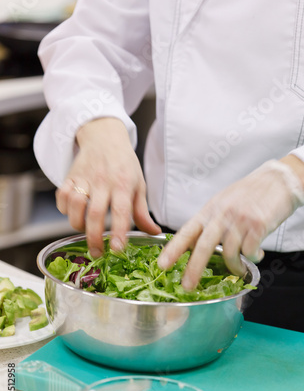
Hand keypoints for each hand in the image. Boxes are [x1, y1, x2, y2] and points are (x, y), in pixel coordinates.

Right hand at [56, 117, 160, 256]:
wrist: (105, 137)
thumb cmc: (124, 164)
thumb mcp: (139, 185)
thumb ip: (142, 212)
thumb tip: (154, 233)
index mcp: (124, 184)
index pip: (121, 212)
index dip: (118, 232)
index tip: (116, 250)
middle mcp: (103, 181)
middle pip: (94, 214)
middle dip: (94, 238)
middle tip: (97, 253)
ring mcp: (85, 178)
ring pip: (74, 206)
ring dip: (77, 224)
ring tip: (85, 231)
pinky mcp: (70, 176)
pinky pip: (61, 197)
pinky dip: (63, 209)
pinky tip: (73, 213)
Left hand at [158, 159, 303, 288]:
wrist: (279, 180)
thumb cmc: (250, 193)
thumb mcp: (223, 202)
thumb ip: (211, 221)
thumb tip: (196, 244)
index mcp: (210, 209)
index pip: (187, 231)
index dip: (173, 249)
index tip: (162, 264)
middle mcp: (222, 214)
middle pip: (204, 246)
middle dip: (194, 269)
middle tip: (188, 286)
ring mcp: (240, 220)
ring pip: (230, 253)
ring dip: (234, 267)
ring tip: (239, 270)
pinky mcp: (258, 225)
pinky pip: (250, 252)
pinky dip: (253, 258)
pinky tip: (257, 255)